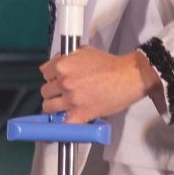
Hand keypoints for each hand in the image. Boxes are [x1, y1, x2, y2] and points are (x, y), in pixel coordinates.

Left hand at [40, 46, 160, 126]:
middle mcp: (63, 82)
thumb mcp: (85, 51)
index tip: (58, 79)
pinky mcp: (79, 114)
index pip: (44, 73)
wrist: (128, 77)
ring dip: (54, 106)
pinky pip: (62, 123)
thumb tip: (53, 65)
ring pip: (48, 106)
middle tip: (63, 92)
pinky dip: (63, 122)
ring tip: (63, 106)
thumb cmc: (109, 64)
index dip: (52, 76)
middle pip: (45, 90)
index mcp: (62, 65)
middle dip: (53, 91)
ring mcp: (70, 99)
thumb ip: (67, 58)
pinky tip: (67, 120)